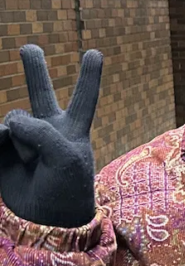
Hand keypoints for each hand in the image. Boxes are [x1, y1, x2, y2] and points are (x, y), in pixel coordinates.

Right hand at [0, 45, 102, 227]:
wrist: (46, 219)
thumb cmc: (66, 187)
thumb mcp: (66, 157)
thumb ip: (42, 132)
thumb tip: (9, 122)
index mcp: (73, 129)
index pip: (84, 97)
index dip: (88, 75)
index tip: (94, 52)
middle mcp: (47, 129)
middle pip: (40, 92)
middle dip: (34, 69)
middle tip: (29, 47)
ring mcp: (23, 139)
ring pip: (12, 121)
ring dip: (19, 143)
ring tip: (30, 164)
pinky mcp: (1, 151)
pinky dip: (2, 144)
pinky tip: (16, 160)